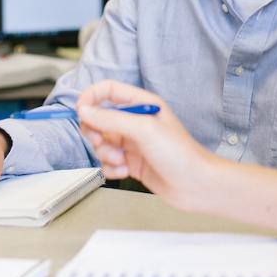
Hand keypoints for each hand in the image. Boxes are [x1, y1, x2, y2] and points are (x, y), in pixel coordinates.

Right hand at [76, 80, 216, 209]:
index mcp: (142, 103)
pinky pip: (107, 162)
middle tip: (103, 143)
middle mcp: (135, 121)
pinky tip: (125, 172)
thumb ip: (111, 118)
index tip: (80, 111)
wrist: (196, 186)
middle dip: (96, 132)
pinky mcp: (130, 162)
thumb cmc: (180, 154)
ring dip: (105, 154)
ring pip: (101, 143)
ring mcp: (132, 143)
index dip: (90, 98)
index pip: (107, 90)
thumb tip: (84, 110)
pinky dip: (111, 168)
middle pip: (98, 118)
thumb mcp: (144, 129)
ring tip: (122, 161)